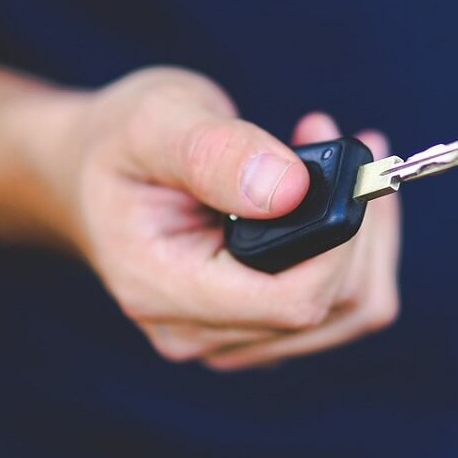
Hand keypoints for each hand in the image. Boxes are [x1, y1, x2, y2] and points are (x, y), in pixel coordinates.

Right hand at [47, 67, 400, 367]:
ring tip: (335, 157)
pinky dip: (354, 247)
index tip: (347, 167)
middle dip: (360, 225)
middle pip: (332, 310)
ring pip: (349, 313)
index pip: (291, 303)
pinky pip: (340, 305)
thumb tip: (291, 189)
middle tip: (344, 141)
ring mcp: (230, 337)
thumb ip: (217, 152)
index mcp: (162, 290)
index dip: (340, 242)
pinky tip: (328, 192)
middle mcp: (198, 332)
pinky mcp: (258, 327)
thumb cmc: (118, 143)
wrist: (90, 174)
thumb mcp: (155, 120)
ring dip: (367, 234)